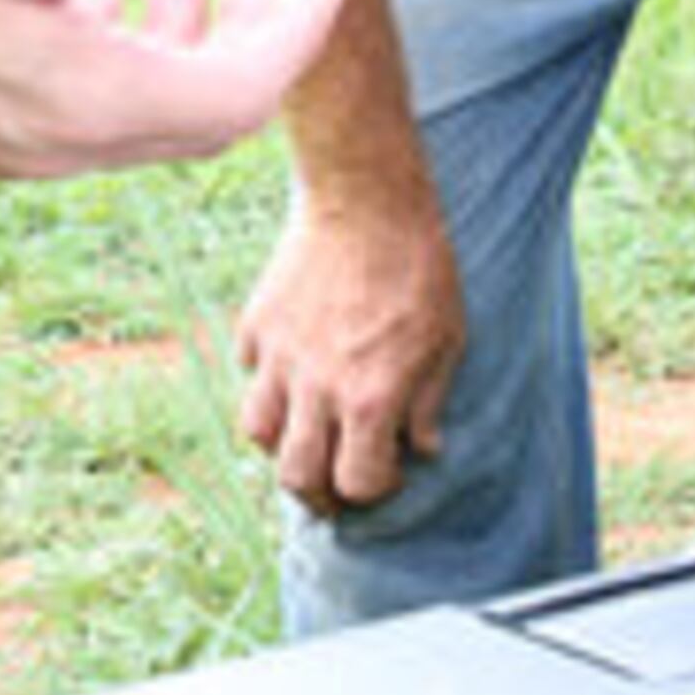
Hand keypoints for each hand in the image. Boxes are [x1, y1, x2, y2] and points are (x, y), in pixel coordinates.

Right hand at [0, 0, 341, 178]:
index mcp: (87, 101)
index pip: (236, 92)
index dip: (296, 37)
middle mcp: (62, 145)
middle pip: (202, 113)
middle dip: (256, 41)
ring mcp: (18, 147)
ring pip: (146, 111)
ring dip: (193, 40)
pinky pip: (91, 108)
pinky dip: (130, 52)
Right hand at [233, 201, 462, 516]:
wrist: (368, 201)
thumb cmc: (419, 269)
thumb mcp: (447, 341)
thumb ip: (429, 403)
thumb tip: (422, 448)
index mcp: (369, 399)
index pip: (356, 482)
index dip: (374, 490)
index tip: (388, 473)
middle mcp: (317, 388)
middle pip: (297, 476)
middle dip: (318, 494)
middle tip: (334, 487)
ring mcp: (280, 356)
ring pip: (258, 433)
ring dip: (282, 444)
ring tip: (304, 435)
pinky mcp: (258, 324)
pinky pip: (247, 372)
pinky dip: (265, 382)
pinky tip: (290, 371)